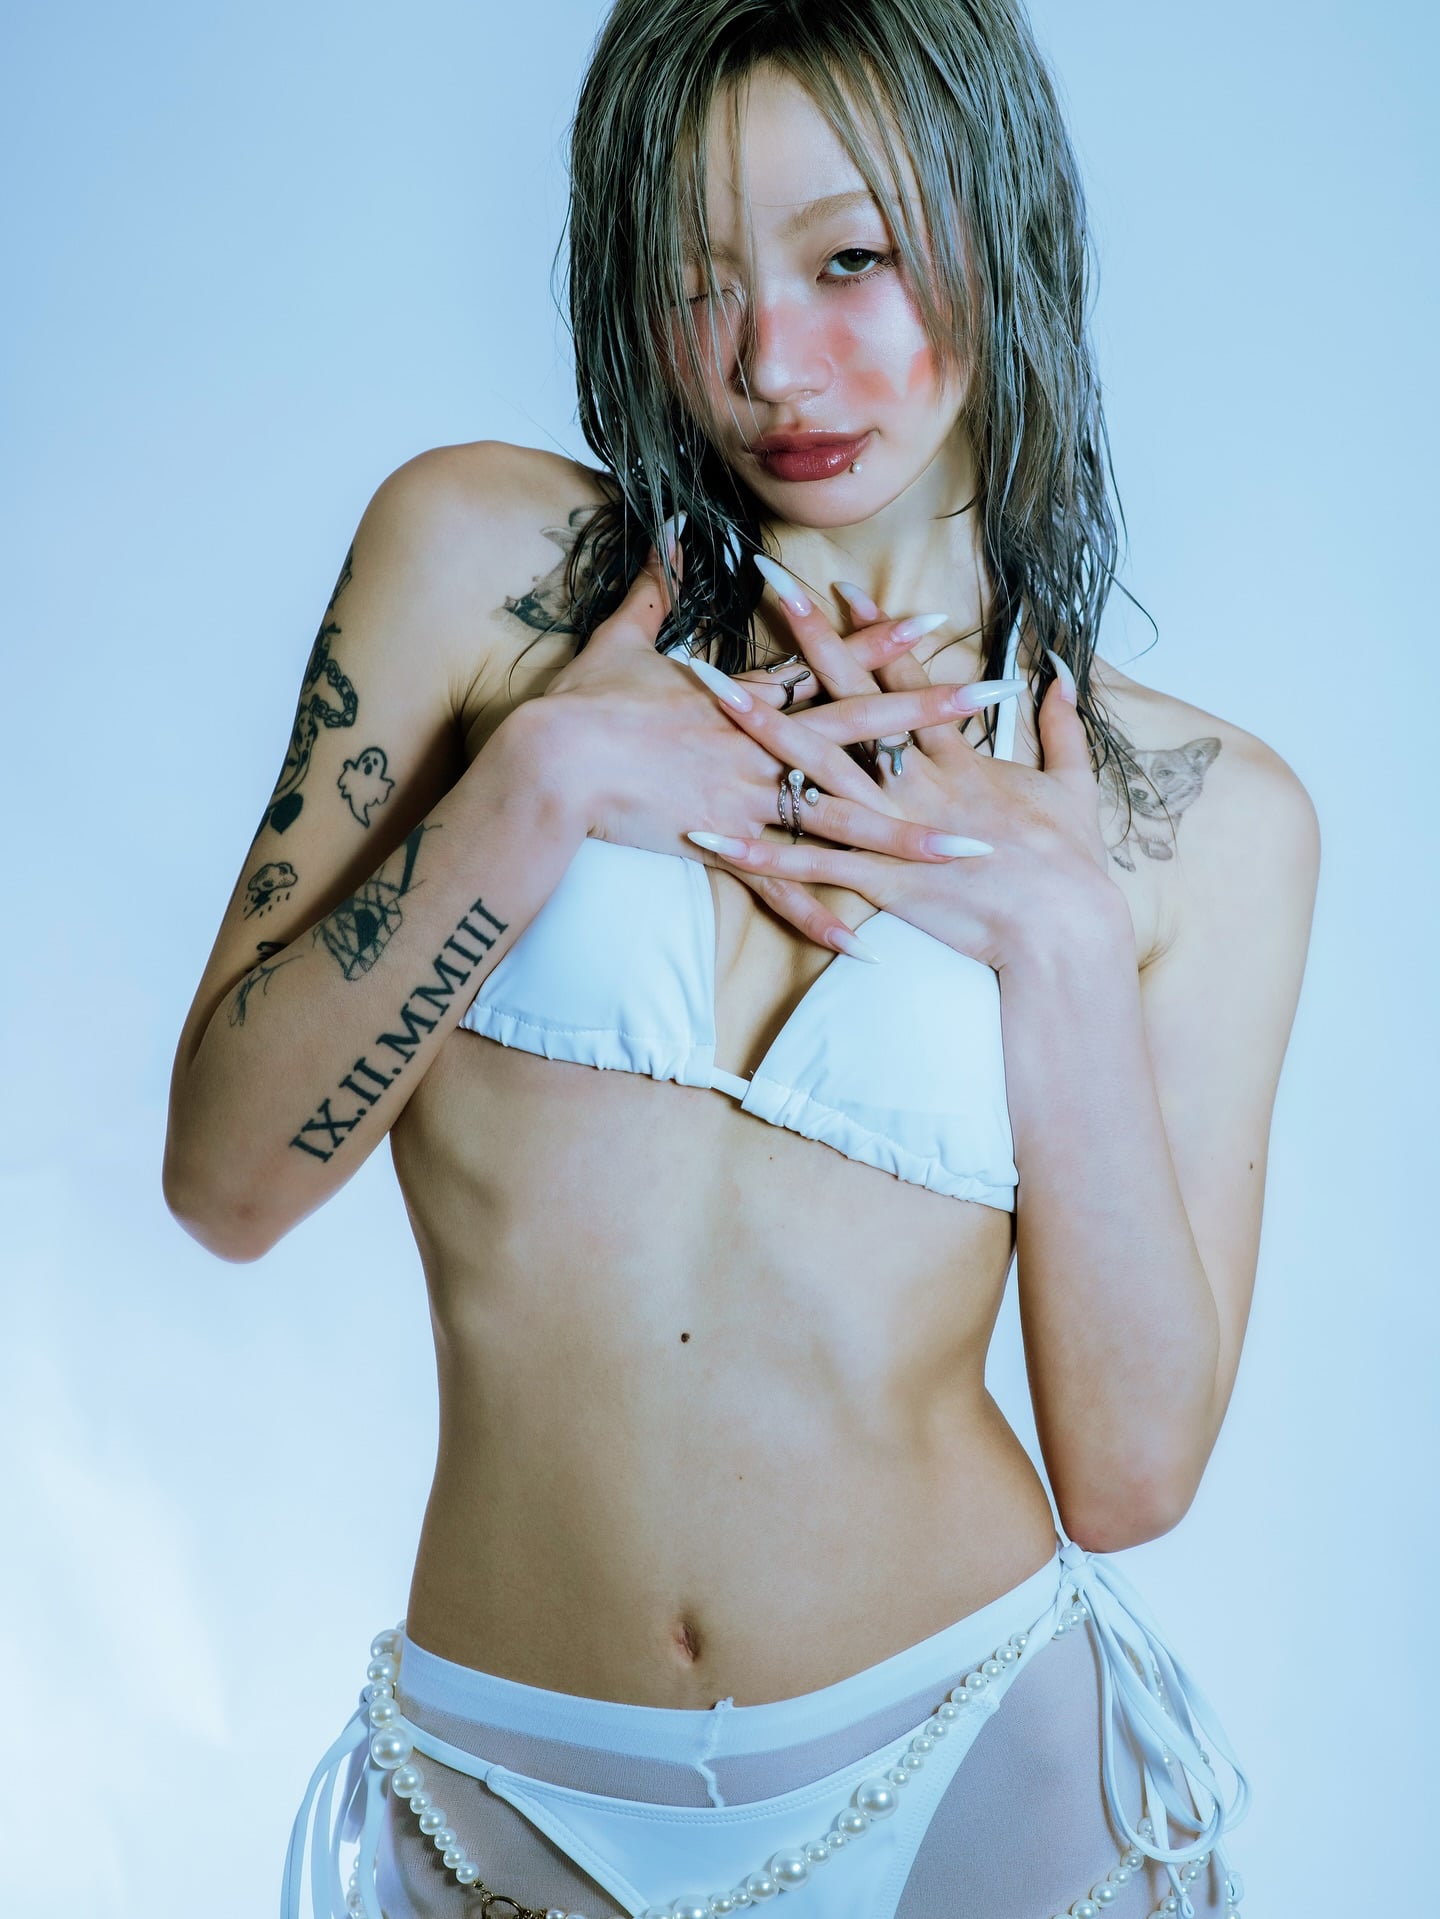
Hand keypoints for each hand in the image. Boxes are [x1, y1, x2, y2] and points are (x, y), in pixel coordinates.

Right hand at [532, 526, 969, 955]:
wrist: (547, 764)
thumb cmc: (578, 704)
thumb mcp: (620, 639)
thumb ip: (656, 590)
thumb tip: (669, 531)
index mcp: (742, 700)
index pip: (826, 667)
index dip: (881, 646)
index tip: (934, 627)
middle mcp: (761, 748)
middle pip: (862, 731)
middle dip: (932, 718)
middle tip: (990, 703)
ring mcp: (749, 800)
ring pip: (846, 820)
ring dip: (912, 835)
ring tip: (972, 845)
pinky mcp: (724, 848)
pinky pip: (783, 890)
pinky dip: (822, 918)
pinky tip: (865, 942)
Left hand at [683, 570, 1116, 971]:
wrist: (1066, 930)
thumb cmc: (1073, 864)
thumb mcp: (1074, 785)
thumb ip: (1061, 727)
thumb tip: (1060, 674)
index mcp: (959, 759)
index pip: (907, 681)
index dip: (874, 632)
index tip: (841, 586)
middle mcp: (918, 783)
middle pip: (851, 702)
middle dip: (808, 643)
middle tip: (769, 589)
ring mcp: (894, 830)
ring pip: (817, 771)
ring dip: (760, 730)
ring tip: (711, 691)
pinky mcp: (879, 881)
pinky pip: (807, 866)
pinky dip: (758, 854)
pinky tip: (709, 836)